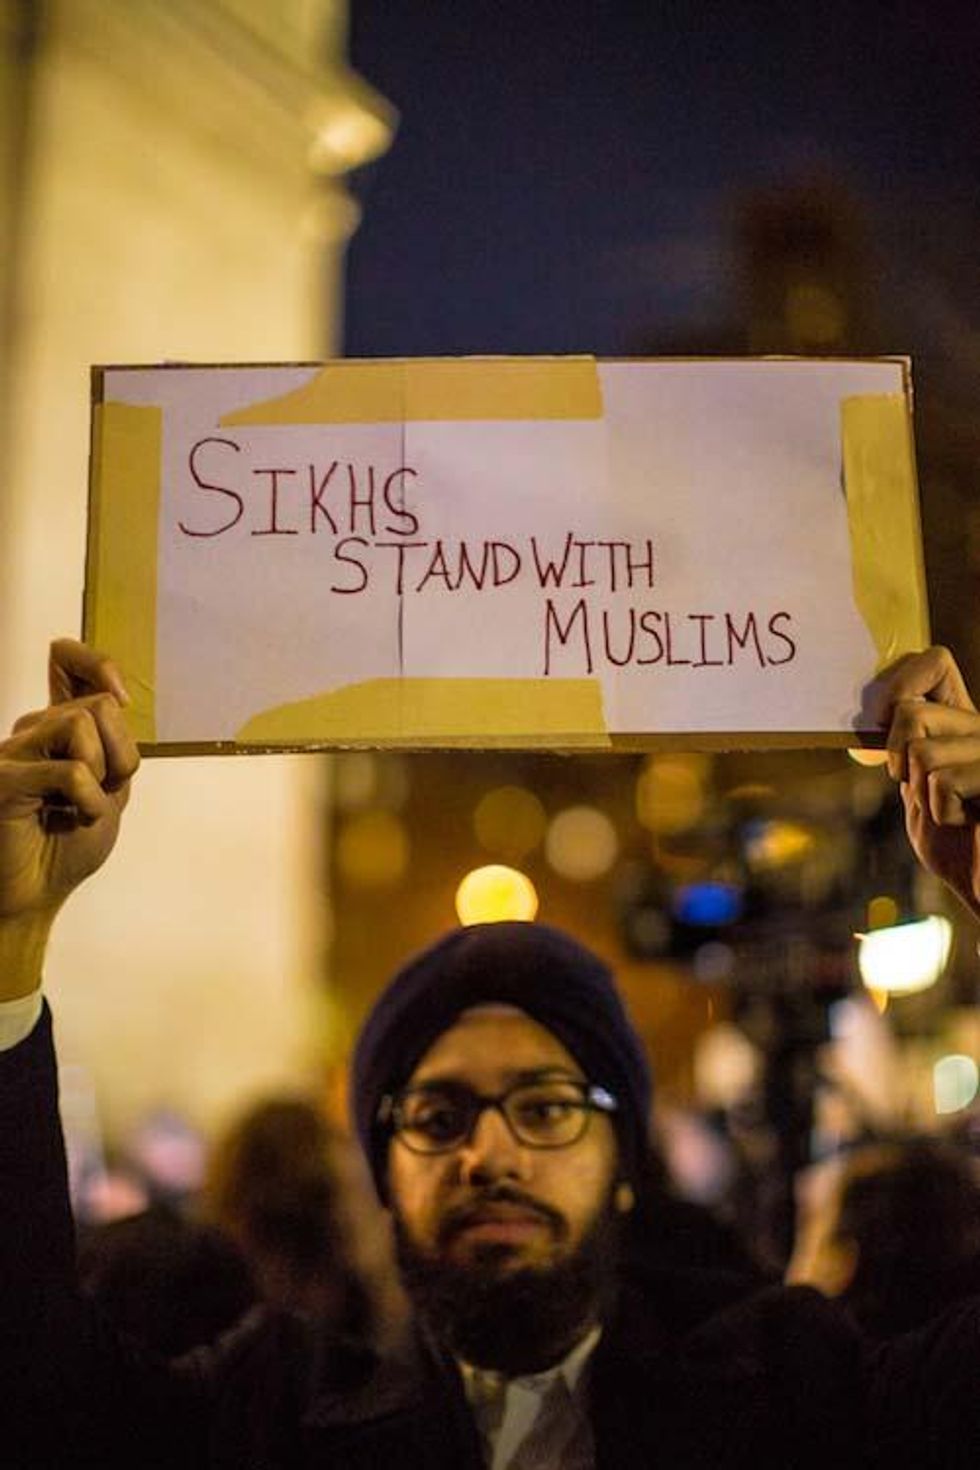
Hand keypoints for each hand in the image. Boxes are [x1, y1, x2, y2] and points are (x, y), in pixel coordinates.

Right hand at [0, 641, 138, 993]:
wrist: (34, 897)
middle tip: (101, 793)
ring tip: (78, 807)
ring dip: (101, 776)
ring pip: (81, 725)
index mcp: (54, 729)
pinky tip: (71, 819)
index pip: (65, 660)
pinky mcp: (3, 780)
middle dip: (119, 753)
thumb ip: (115, 744)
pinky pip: (71, 771)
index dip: (94, 661)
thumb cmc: (66, 845)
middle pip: (98, 704)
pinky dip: (90, 801)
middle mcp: (29, 732)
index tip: (120, 695)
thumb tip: (113, 695)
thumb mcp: (110, 788)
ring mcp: (11, 752)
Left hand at [864, 646, 979, 917]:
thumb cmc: (955, 845)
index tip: (883, 720)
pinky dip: (942, 813)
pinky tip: (969, 823)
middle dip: (899, 759)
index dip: (899, 683)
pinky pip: (943, 781)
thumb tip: (867, 717)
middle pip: (910, 712)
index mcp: (965, 721)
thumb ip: (903, 754)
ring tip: (953, 813)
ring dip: (924, 795)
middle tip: (924, 790)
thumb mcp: (919, 790)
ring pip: (922, 752)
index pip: (934, 661)